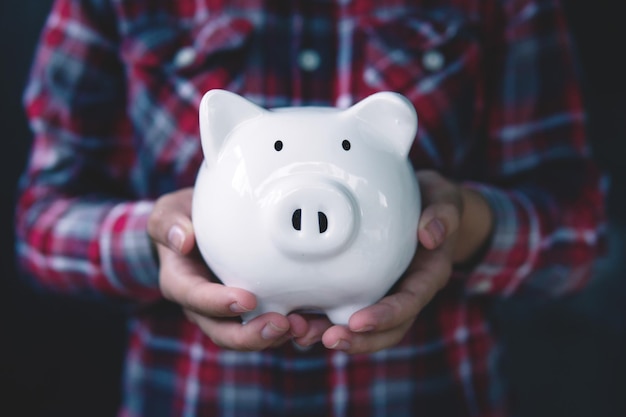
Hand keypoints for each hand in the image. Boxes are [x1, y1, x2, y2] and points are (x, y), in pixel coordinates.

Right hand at [147, 188, 307, 350]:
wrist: (201, 227)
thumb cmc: (184, 219)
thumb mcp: (169, 213)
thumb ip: (169, 223)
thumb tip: (182, 239)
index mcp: (182, 284)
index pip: (195, 299)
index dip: (218, 304)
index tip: (245, 298)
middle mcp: (205, 306)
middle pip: (224, 333)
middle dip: (252, 335)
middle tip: (281, 324)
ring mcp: (230, 312)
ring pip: (251, 336)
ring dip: (277, 336)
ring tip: (304, 326)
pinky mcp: (256, 308)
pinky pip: (271, 326)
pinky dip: (293, 329)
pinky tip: (315, 322)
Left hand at [292, 170, 492, 353]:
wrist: (425, 204)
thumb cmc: (434, 202)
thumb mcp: (445, 200)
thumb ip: (443, 214)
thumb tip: (430, 234)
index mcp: (426, 277)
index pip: (409, 304)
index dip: (386, 316)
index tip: (359, 321)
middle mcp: (404, 292)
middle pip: (385, 329)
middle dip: (358, 339)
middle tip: (329, 340)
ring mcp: (382, 292)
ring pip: (360, 326)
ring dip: (332, 333)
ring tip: (303, 335)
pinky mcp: (360, 286)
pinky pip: (342, 309)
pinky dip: (321, 318)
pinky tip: (296, 319)